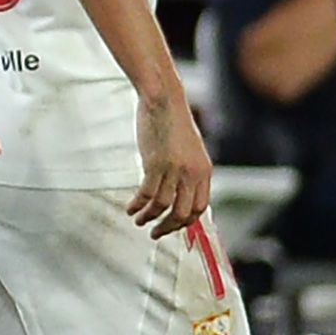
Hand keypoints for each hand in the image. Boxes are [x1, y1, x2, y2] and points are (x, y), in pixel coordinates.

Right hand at [126, 87, 212, 238]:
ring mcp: (174, 170)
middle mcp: (192, 174)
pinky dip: (138, 205)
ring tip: (138, 220)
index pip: (200, 208)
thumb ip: (189, 172)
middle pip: (183, 213)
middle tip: (155, 233)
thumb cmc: (174, 124)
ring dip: (149, 218)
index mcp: (204, 172)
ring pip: (163, 207)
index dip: (185, 222)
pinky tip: (130, 207)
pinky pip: (147, 195)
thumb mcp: (190, 151)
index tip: (172, 226)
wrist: (164, 101)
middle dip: (168, 227)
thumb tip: (179, 195)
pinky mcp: (155, 164)